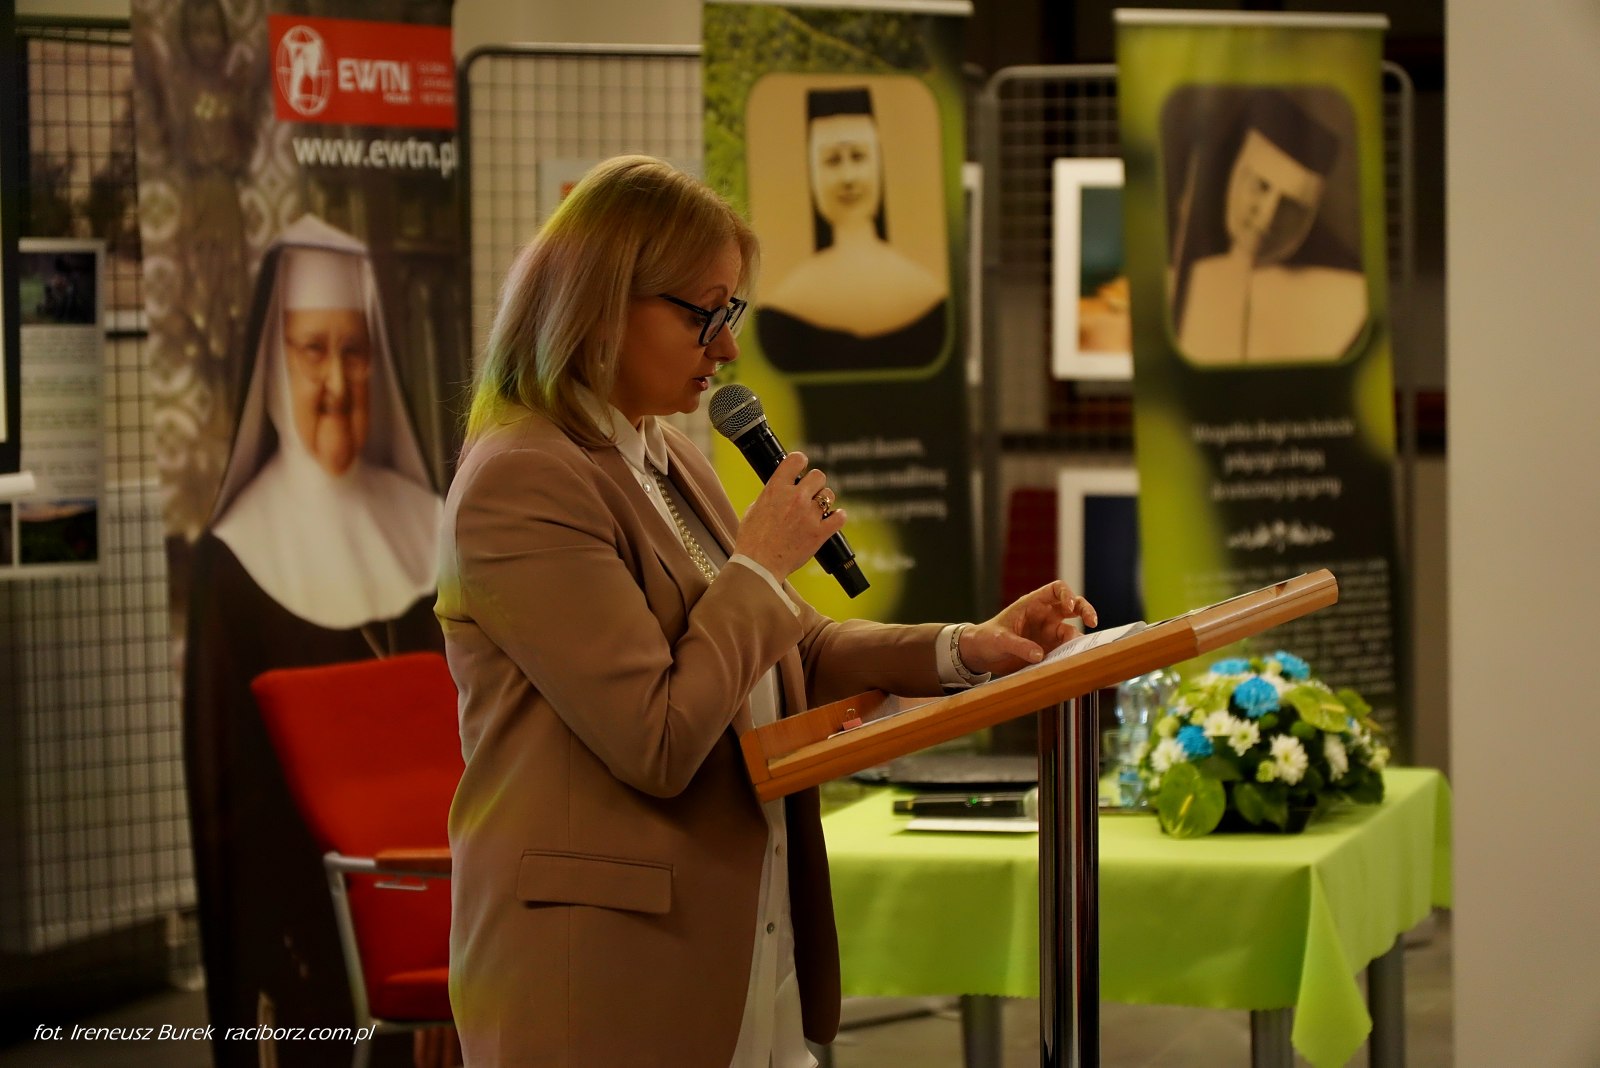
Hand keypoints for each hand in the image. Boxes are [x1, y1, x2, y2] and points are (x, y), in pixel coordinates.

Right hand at [733, 451, 846, 578]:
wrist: (758, 565)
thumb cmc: (752, 540)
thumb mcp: (754, 509)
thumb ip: (770, 496)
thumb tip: (778, 492)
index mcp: (776, 488)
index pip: (796, 459)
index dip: (801, 461)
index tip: (801, 467)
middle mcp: (795, 497)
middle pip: (818, 475)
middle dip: (815, 483)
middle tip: (810, 493)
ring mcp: (809, 515)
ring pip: (829, 494)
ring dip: (824, 501)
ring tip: (817, 509)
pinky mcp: (819, 532)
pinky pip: (840, 517)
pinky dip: (839, 517)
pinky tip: (834, 518)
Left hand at [959, 581, 1097, 677]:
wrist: (981, 655)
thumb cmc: (987, 639)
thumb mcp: (999, 640)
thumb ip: (1018, 645)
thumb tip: (1039, 655)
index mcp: (1032, 604)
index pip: (1056, 589)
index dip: (1067, 594)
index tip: (1070, 606)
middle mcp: (1045, 616)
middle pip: (1073, 606)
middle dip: (1085, 610)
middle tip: (1092, 622)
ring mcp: (1049, 632)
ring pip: (1072, 630)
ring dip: (1077, 638)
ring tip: (1077, 649)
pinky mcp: (1049, 648)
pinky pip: (1065, 648)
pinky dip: (1071, 653)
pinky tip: (1072, 660)